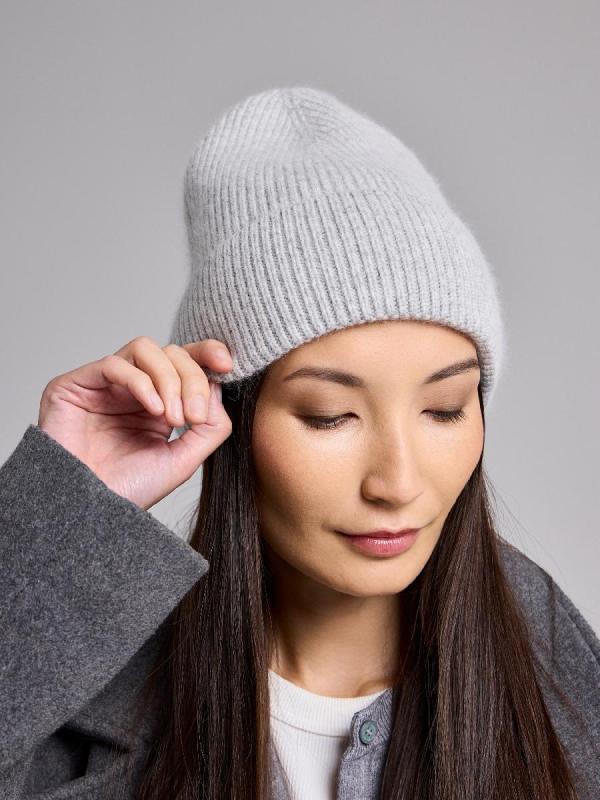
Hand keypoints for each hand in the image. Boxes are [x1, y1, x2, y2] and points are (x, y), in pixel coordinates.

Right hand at [37, 336, 233, 509]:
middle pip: (170, 352)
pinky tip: (153, 411)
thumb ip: (210, 427)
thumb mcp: (184, 459)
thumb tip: (219, 387)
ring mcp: (103, 384)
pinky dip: (142, 383)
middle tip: (193, 416)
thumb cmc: (130, 490)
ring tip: (172, 417)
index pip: (184, 361)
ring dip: (168, 379)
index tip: (227, 364)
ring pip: (145, 349)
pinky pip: (114, 364)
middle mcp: (131, 388)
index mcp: (157, 401)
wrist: (89, 513)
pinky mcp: (75, 384)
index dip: (206, 353)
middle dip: (191, 379)